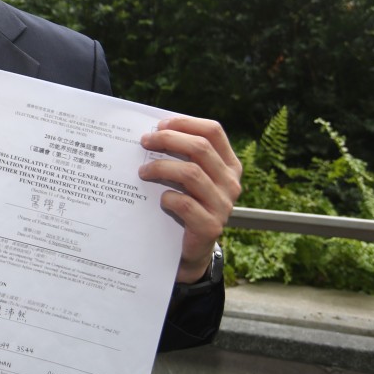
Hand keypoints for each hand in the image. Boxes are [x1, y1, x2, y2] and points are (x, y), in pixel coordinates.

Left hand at [139, 116, 241, 283]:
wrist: (190, 250)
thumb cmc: (185, 205)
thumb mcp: (188, 178)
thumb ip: (181, 156)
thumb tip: (151, 132)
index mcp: (229, 165)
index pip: (213, 132)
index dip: (185, 123)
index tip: (160, 124)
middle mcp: (230, 183)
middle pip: (200, 148)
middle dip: (168, 139)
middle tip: (144, 141)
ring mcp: (223, 205)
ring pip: (191, 173)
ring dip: (161, 167)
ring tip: (142, 171)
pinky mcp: (210, 227)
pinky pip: (185, 203)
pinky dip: (167, 197)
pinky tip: (159, 199)